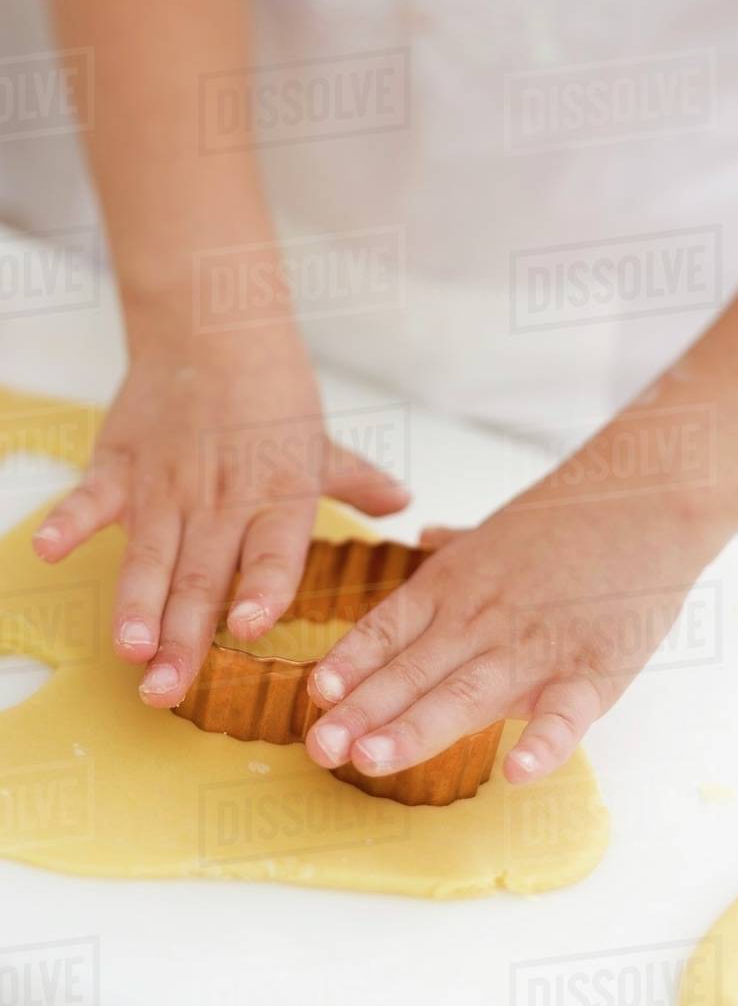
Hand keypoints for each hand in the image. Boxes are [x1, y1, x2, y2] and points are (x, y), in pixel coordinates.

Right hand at [32, 314, 408, 706]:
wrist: (213, 331)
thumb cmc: (271, 393)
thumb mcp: (320, 442)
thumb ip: (357, 481)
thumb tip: (404, 503)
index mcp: (277, 495)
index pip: (273, 550)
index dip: (262, 588)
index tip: (251, 626)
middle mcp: (222, 499)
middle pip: (202, 574)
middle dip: (184, 636)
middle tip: (168, 689)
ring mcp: (167, 485)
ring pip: (150, 554)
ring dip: (136, 603)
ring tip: (130, 649)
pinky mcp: (121, 465)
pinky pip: (91, 497)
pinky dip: (69, 521)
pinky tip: (48, 550)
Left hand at [304, 480, 719, 784]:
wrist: (646, 499)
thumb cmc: (570, 518)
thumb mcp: (497, 527)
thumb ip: (456, 544)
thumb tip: (424, 534)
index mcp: (454, 585)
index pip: (388, 630)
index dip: (351, 664)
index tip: (315, 694)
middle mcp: (482, 617)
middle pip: (413, 669)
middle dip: (364, 711)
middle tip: (320, 748)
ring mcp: (536, 644)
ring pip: (466, 693)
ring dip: (417, 728)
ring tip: (371, 759)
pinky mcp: (595, 667)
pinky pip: (565, 712)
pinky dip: (544, 741)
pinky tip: (518, 772)